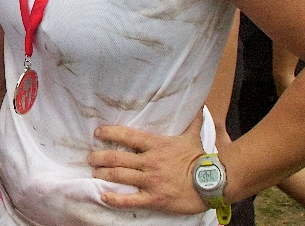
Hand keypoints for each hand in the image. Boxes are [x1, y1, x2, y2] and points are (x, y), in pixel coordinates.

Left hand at [88, 111, 207, 214]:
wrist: (214, 182)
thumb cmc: (202, 159)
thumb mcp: (193, 137)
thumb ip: (191, 122)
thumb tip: (200, 105)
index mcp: (156, 145)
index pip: (127, 136)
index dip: (109, 133)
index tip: (98, 133)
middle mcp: (150, 162)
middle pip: (117, 157)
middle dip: (99, 157)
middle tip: (90, 158)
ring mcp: (151, 180)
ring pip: (119, 176)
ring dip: (103, 174)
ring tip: (94, 173)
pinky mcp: (155, 198)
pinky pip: (130, 199)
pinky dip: (115, 198)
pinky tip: (104, 196)